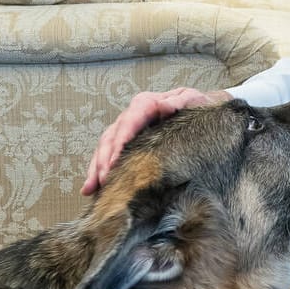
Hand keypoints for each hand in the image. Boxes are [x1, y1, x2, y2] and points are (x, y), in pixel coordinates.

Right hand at [81, 87, 230, 194]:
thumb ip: (180, 102)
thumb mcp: (193, 99)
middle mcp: (131, 116)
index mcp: (146, 103)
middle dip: (105, 159)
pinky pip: (108, 156)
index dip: (120, 141)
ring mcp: (126, 129)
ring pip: (105, 148)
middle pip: (111, 137)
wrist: (198, 108)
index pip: (129, 121)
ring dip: (97, 168)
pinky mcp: (126, 142)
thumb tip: (164, 106)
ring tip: (92, 188)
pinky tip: (91, 189)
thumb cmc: (196, 104)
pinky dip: (98, 172)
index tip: (114, 160)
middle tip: (104, 180)